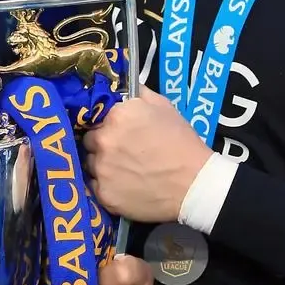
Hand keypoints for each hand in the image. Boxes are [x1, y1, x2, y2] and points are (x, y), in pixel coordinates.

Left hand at [83, 87, 212, 223]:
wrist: (195, 184)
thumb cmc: (182, 144)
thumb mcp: (165, 108)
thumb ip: (140, 95)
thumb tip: (128, 90)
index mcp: (116, 116)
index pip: (97, 118)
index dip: (108, 126)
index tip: (119, 134)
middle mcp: (103, 140)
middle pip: (90, 141)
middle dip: (103, 146)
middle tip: (123, 154)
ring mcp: (101, 169)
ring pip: (91, 165)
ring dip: (103, 166)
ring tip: (125, 172)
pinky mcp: (103, 194)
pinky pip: (96, 187)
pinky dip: (107, 187)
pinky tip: (124, 188)